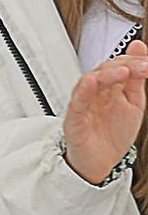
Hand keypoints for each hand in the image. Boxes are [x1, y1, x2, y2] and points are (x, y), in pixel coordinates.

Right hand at [65, 51, 147, 186]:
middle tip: (144, 66)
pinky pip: (77, 103)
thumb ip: (136, 79)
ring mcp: (85, 104)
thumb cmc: (113, 135)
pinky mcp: (75, 120)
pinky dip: (83, 92)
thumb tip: (139, 49)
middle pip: (105, 69)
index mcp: (110, 87)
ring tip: (124, 71)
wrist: (103, 165)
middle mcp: (96, 92)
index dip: (134, 61)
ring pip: (90, 81)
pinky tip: (91, 83)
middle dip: (125, 65)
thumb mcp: (133, 104)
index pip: (119, 65)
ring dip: (107, 74)